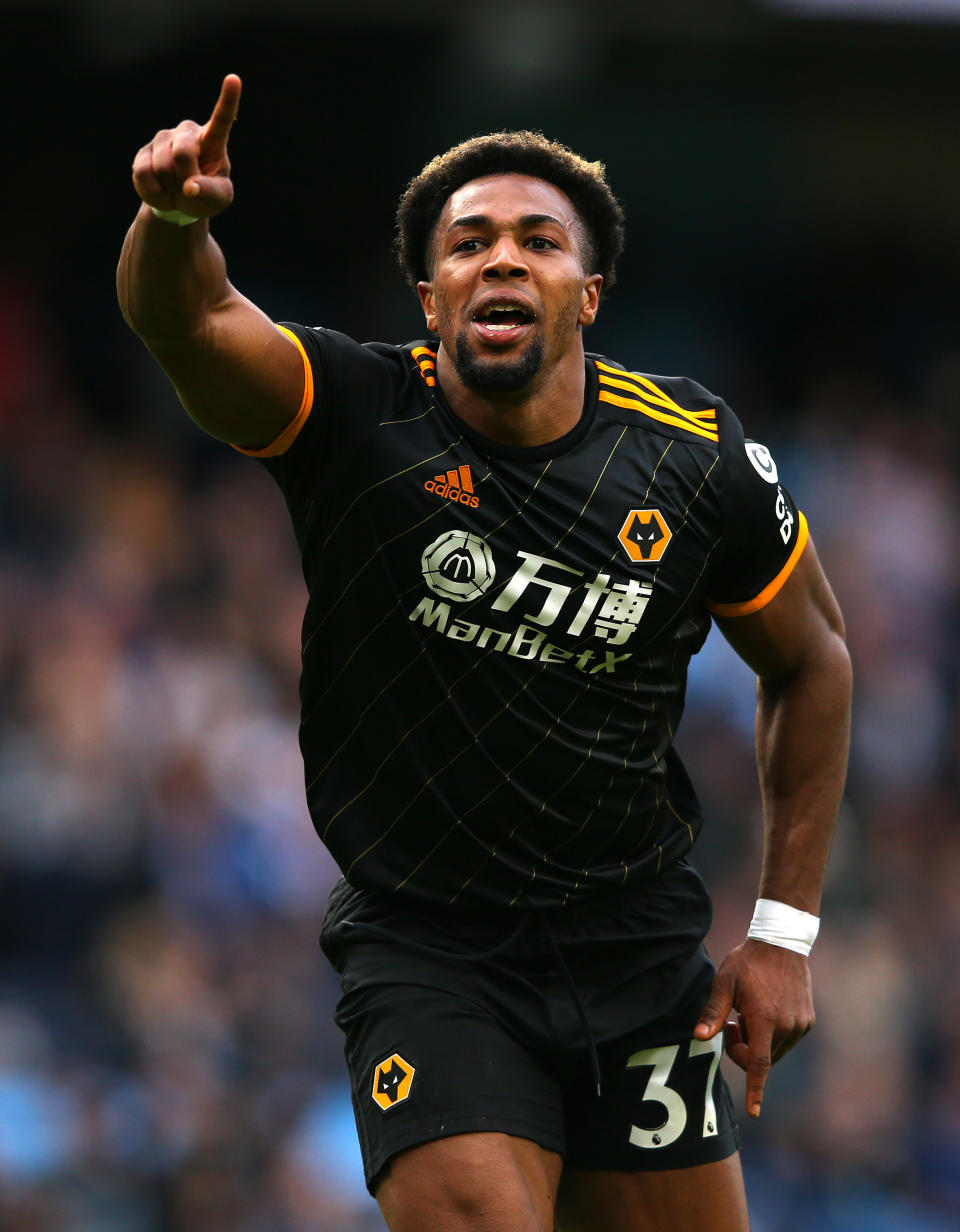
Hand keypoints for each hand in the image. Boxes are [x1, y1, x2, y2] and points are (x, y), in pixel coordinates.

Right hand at [132, 75, 241, 220]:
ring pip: (161, 166)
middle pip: (183, 154)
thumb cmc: (205, 195)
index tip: (234, 79)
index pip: (222, 119)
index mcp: (212, 140)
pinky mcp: (143, 152)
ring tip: (176, 188)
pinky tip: (161, 190)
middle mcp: (187, 133)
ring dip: (170, 187)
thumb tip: (190, 187)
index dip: (228, 100)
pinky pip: (144, 173)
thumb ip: (210, 192)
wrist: (180, 203)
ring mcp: (163, 139)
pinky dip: (154, 191)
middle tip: (190, 190)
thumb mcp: (219, 199)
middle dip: (186, 179)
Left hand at [693, 938, 813, 1118]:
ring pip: (774, 1052)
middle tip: (732, 1023)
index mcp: (765, 1019)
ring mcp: (800, 1025)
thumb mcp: (724, 983)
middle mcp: (787, 1027)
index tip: (754, 1112)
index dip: (755, 1089)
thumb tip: (698, 1038)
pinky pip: (786, 1041)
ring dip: (758, 1042)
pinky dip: (772, 1036)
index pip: (759, 1064)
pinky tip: (766, 1010)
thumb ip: (713, 1013)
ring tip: (749, 1013)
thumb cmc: (748, 963)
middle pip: (761, 1059)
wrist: (782, 943)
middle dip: (742, 1049)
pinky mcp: (808, 1022)